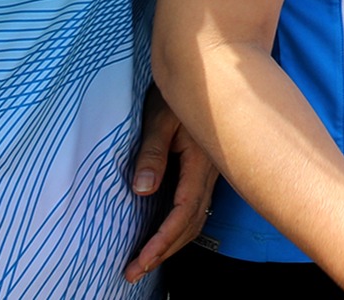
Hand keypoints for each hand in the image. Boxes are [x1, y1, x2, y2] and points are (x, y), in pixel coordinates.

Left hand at [123, 86, 218, 282]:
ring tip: (145, 261)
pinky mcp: (204, 170)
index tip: (139, 261)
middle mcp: (210, 174)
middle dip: (164, 251)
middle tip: (133, 272)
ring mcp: (210, 173)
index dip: (162, 241)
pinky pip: (195, 207)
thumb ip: (152, 154)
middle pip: (191, 224)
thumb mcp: (161, 117)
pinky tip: (163, 233)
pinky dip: (178, 227)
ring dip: (171, 243)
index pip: (183, 212)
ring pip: (195, 219)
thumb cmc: (178, 92)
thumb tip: (143, 191)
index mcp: (201, 163)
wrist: (207, 71)